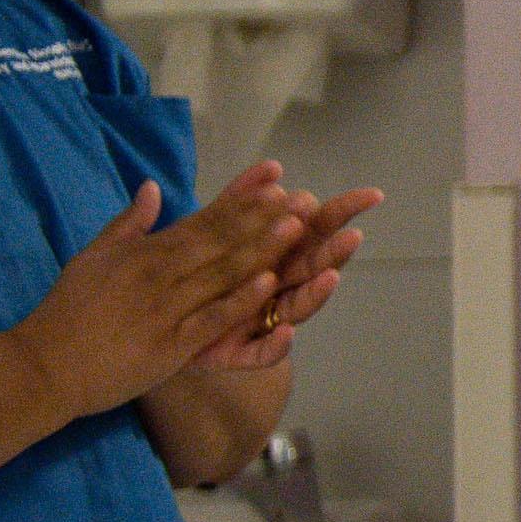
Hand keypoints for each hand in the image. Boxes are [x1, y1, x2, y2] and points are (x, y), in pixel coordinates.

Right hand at [7, 180, 301, 419]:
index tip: (274, 182)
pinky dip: (239, 300)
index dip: (241, 201)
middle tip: (301, 198)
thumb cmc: (67, 312)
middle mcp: (157, 274)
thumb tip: (153, 186)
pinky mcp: (170, 344)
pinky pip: (211, 317)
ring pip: (221, 274)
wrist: (41, 366)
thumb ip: (128, 223)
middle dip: (262, 219)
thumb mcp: (92, 257)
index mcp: (143, 252)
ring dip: (261, 249)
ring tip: (296, 228)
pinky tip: (268, 283)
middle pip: (219, 241)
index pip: (201, 220)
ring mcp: (165, 308)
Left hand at [187, 161, 383, 370]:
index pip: (315, 230)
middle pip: (313, 267)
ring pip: (296, 308)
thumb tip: (275, 167)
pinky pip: (262, 354)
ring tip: (331, 278)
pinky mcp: (238, 354)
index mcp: (273, 256)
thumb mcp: (209, 230)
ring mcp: (260, 322)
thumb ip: (238, 199)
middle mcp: (275, 289)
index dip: (341, 213)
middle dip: (335, 252)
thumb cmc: (187, 277)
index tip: (370, 196)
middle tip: (354, 235)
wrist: (150, 326)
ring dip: (316, 294)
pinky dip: (277, 346)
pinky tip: (286, 334)